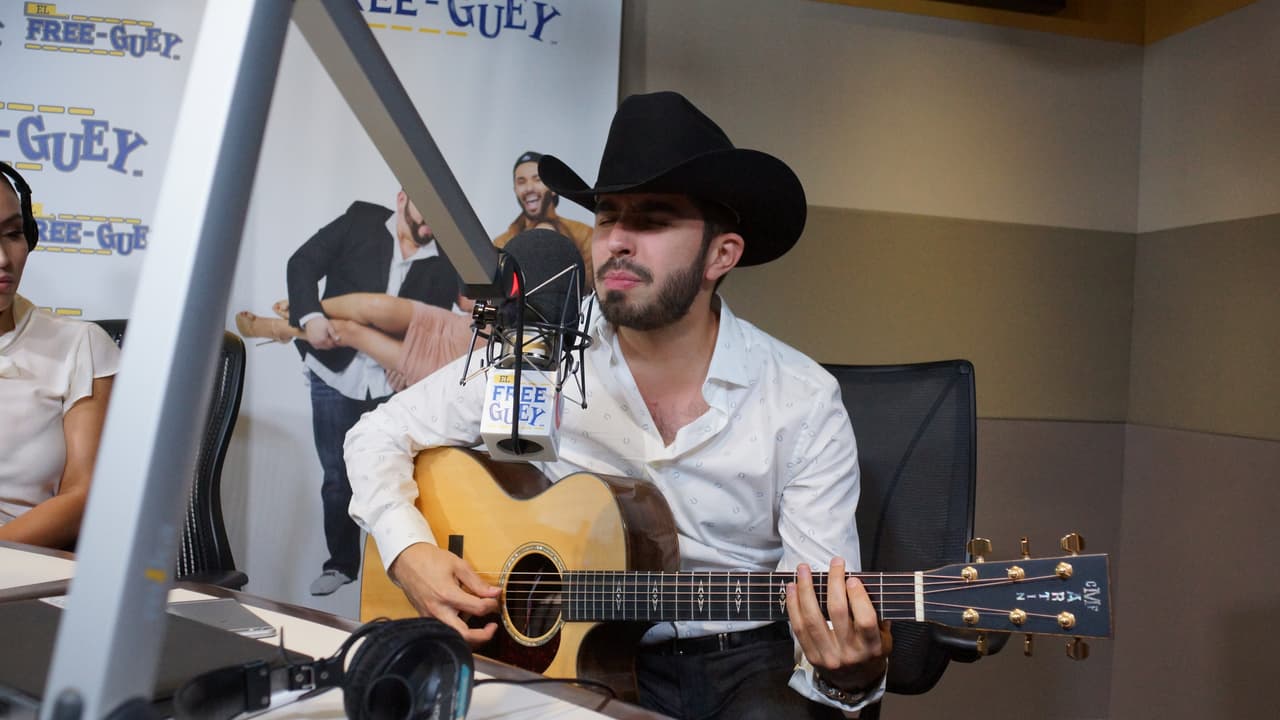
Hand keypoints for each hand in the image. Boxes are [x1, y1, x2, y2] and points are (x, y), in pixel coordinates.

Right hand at [304, 316, 339, 349]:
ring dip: (325, 345)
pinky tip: (322, 340)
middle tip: (333, 340)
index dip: (335, 343)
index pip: (331, 345)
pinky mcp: (310, 341)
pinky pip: (316, 346)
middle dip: (330, 345)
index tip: (336, 340)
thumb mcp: (329, 326)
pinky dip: (320, 345)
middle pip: (326, 347)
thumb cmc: (320, 322)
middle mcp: (317, 342)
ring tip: (328, 340)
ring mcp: (313, 342)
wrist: (310, 319)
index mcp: (323, 339)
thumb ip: (333, 334)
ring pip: (321, 347)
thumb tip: (338, 339)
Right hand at [389, 542, 499, 645]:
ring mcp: (430, 617)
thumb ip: (477, 582)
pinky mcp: (425, 618)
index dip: (491, 605)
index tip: (495, 599)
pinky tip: (463, 617)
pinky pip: (444, 630)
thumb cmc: (431, 560)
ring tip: (479, 622)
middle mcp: (437, 610)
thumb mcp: (458, 565)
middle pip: (464, 635)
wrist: (406, 561)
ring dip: (470, 634)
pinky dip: (457, 629)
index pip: (477, 609)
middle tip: (492, 627)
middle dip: (483, 636)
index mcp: (447, 595)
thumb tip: (495, 593)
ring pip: (454, 636)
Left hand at [787, 558, 891, 695]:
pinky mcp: (811, 656)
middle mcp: (849, 653)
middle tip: (834, 564)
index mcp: (871, 647)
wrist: (855, 683)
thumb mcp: (884, 639)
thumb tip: (864, 585)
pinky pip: (799, 628)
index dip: (858, 597)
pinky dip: (793, 606)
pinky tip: (792, 589)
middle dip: (833, 583)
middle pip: (837, 613)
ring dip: (806, 590)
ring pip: (813, 618)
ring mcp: (827, 655)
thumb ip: (877, 616)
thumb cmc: (870, 654)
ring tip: (804, 570)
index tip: (852, 578)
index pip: (864, 620)